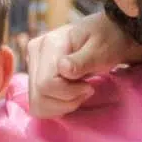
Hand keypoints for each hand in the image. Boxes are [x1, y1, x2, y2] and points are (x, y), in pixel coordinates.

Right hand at [26, 12, 141, 118]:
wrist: (108, 34)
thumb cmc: (107, 41)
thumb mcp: (101, 50)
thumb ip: (82, 60)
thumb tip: (63, 69)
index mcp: (49, 44)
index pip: (46, 83)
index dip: (69, 92)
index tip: (89, 86)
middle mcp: (35, 52)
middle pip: (39, 95)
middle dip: (67, 100)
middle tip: (87, 89)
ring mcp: (33, 64)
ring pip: (37, 103)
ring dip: (62, 106)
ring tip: (79, 92)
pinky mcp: (36, 76)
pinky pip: (39, 104)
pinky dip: (57, 107)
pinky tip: (71, 97)